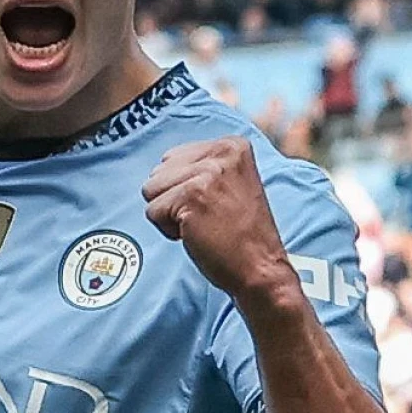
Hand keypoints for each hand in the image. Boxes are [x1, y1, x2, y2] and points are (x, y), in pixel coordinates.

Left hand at [141, 137, 294, 301]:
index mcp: (232, 145)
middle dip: (174, 199)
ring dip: (169, 214)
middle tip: (208, 217)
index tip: (213, 204)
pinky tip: (196, 234)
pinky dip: (168, 230)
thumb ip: (200, 167)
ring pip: (151, 189)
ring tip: (202, 224)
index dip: (183, 188)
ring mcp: (206, 173)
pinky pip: (152, 211)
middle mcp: (221, 153)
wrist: (260, 267)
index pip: (173, 158)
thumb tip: (161, 166)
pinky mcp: (191, 196)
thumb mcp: (230, 183)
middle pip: (159, 171)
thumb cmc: (241, 234)